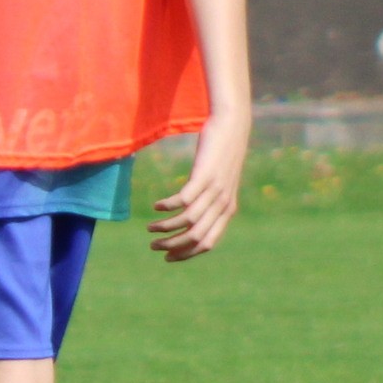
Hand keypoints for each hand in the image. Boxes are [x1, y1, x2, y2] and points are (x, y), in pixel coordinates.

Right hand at [149, 142, 239, 260]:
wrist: (232, 126)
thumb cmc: (223, 154)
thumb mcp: (221, 182)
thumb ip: (211, 201)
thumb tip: (193, 217)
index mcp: (228, 210)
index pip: (208, 243)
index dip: (186, 254)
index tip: (167, 257)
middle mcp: (223, 204)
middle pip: (195, 236)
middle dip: (172, 245)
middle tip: (154, 245)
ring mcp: (214, 190)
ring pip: (187, 220)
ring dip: (165, 227)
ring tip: (150, 227)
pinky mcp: (204, 176)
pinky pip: (183, 200)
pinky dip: (167, 206)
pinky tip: (157, 205)